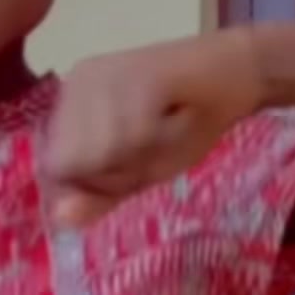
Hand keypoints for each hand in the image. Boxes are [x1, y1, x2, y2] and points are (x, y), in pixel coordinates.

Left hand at [45, 30, 262, 226]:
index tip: (131, 161)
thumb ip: (98, 195)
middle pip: (75, 164)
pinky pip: (135, 138)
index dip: (95, 182)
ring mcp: (104, 76)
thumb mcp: (136, 172)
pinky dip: (163, 141)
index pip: (55, 169)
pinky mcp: (136, 75)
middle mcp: (76, 83)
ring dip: (143, 159)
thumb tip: (61, 219)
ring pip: (102, 154)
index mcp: (68, 104)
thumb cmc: (186, 124)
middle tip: (153, 144)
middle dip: (118, 173)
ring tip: (167, 130)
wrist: (239, 74)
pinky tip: (177, 118)